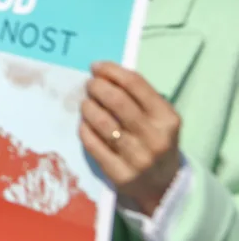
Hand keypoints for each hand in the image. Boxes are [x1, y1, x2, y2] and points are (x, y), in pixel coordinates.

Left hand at [79, 62, 181, 215]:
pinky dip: (84, 129)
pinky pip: (92, 143)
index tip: (96, 67)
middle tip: (90, 85)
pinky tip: (85, 124)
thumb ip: (136, 96)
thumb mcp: (158, 118)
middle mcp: (156, 138)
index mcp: (167, 118)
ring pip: (101, 121)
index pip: (135, 84)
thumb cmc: (154, 140)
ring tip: (86, 104)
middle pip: (116, 100)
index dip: (112, 71)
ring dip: (87, 106)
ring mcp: (138, 158)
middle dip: (97, 87)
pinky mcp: (121, 175)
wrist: (163, 185)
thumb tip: (102, 73)